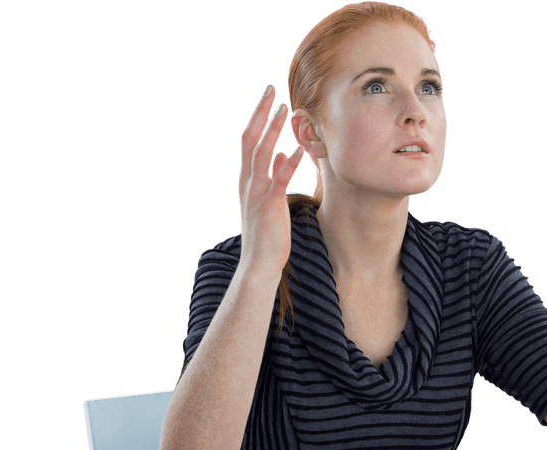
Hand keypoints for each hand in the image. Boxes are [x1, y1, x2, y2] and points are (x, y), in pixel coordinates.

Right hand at [237, 83, 304, 275]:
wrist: (259, 262)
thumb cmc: (267, 232)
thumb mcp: (268, 199)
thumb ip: (274, 175)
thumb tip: (283, 154)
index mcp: (247, 179)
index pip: (248, 141)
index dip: (257, 118)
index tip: (268, 98)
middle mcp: (247, 181)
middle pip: (250, 139)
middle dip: (260, 113)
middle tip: (271, 90)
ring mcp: (256, 192)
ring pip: (261, 153)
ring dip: (272, 129)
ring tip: (284, 110)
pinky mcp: (269, 205)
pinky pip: (278, 179)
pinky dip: (288, 164)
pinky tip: (299, 150)